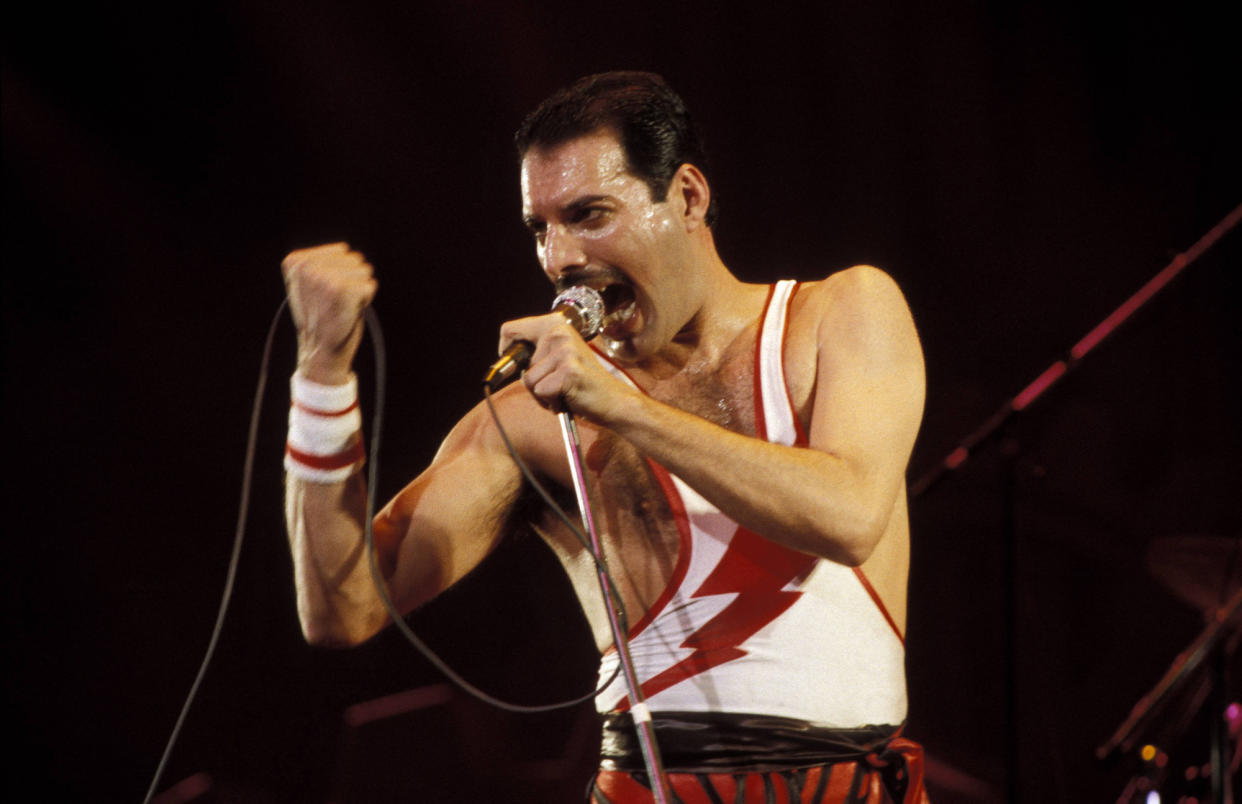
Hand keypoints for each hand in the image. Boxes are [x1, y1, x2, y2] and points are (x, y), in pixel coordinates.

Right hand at [281, 242, 376, 384]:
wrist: (321, 351)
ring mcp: (323, 276)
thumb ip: (321, 263)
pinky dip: (365, 299)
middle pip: (354, 258)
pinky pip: (370, 285)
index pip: (342, 250)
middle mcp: (307, 266)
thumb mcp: (309, 284)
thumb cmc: (320, 318)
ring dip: (358, 289)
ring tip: (341, 306)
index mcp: (295, 261)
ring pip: (364, 270)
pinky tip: (349, 311)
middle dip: (352, 280)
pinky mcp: (341, 289)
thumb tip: (345, 249)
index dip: (341, 273)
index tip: (326, 293)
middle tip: (335, 302)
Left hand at [498, 312, 632, 419]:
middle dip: (533, 380)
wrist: (614, 401)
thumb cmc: (582, 383)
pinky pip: (540, 392)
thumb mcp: (559, 356)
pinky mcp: (568, 371)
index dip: (506, 349)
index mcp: (556, 324)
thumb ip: (537, 350)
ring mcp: (565, 351)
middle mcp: (559, 332)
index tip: (518, 364)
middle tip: (557, 383)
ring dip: (542, 393)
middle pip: (519, 363)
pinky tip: (569, 398)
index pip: (510, 329)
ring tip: (564, 391)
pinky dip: (550, 402)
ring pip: (528, 380)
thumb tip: (504, 357)